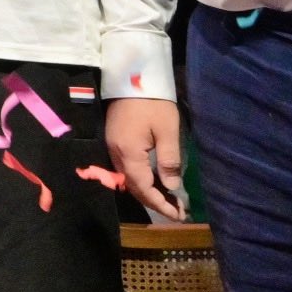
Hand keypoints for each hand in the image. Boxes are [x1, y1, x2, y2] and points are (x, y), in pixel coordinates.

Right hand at [104, 99, 185, 221]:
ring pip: (129, 180)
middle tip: (177, 211)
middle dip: (155, 202)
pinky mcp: (115, 142)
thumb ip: (169, 161)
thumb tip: (172, 187)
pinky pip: (127, 170)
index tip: (178, 215)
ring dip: (148, 193)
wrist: (131, 76)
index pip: (144, 188)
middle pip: (134, 188)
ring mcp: (113, 148)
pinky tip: (155, 181)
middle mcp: (116, 155)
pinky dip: (142, 180)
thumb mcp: (167, 130)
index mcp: (129, 154)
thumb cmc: (152, 102)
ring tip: (169, 200)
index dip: (161, 204)